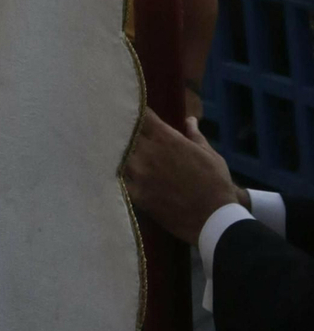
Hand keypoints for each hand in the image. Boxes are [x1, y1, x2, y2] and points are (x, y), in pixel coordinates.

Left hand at [122, 109, 241, 243]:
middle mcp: (148, 152)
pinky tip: (118, 175)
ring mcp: (140, 174)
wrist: (215, 220)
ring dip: (119, 152)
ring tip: (115, 151)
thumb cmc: (216, 184)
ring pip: (119, 155)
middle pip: (125, 133)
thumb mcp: (210, 155)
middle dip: (123, 130)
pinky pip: (120, 180)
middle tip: (119, 129)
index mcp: (166, 138)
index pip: (142, 116)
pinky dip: (119, 176)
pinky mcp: (137, 195)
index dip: (136, 112)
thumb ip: (195, 135)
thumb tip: (189, 119)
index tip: (133, 111)